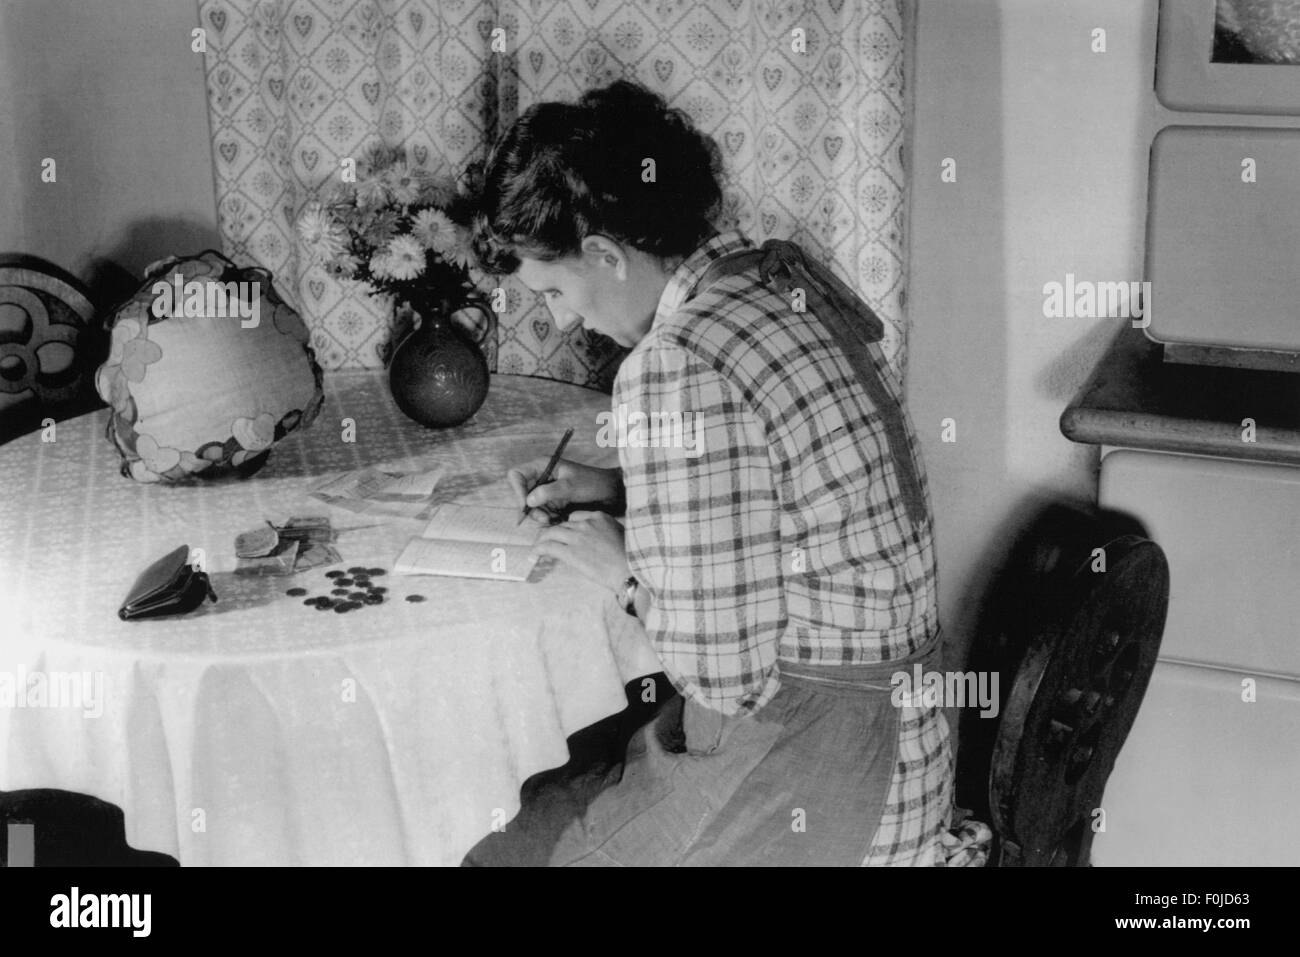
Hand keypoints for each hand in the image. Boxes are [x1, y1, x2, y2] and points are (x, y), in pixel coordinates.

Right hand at [507, 458, 621, 524]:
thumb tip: (529, 501)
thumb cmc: (593, 484)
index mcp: (543, 465)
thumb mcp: (571, 487)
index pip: (516, 475)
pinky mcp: (552, 501)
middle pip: (521, 494)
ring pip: (531, 506)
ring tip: (553, 520)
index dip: (518, 490)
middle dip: (530, 508)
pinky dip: (546, 518)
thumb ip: (549, 492)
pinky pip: (541, 512)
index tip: (527, 505)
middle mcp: (541, 477)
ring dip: (539, 516)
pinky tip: (557, 520)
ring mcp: (546, 490)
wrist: (610, 493)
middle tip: (544, 519)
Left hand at [530, 511, 629, 593]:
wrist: (629, 571)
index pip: (575, 516)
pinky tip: (535, 553)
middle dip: (553, 532)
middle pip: (562, 524)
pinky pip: (549, 546)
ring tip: (538, 546)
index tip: (565, 534)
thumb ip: (604, 532)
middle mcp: (586, 524)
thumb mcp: (619, 535)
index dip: (568, 526)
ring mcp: (578, 537)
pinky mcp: (571, 552)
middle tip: (546, 539)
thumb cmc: (630, 558)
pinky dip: (539, 549)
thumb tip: (594, 541)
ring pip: (552, 532)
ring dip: (543, 539)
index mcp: (600, 517)